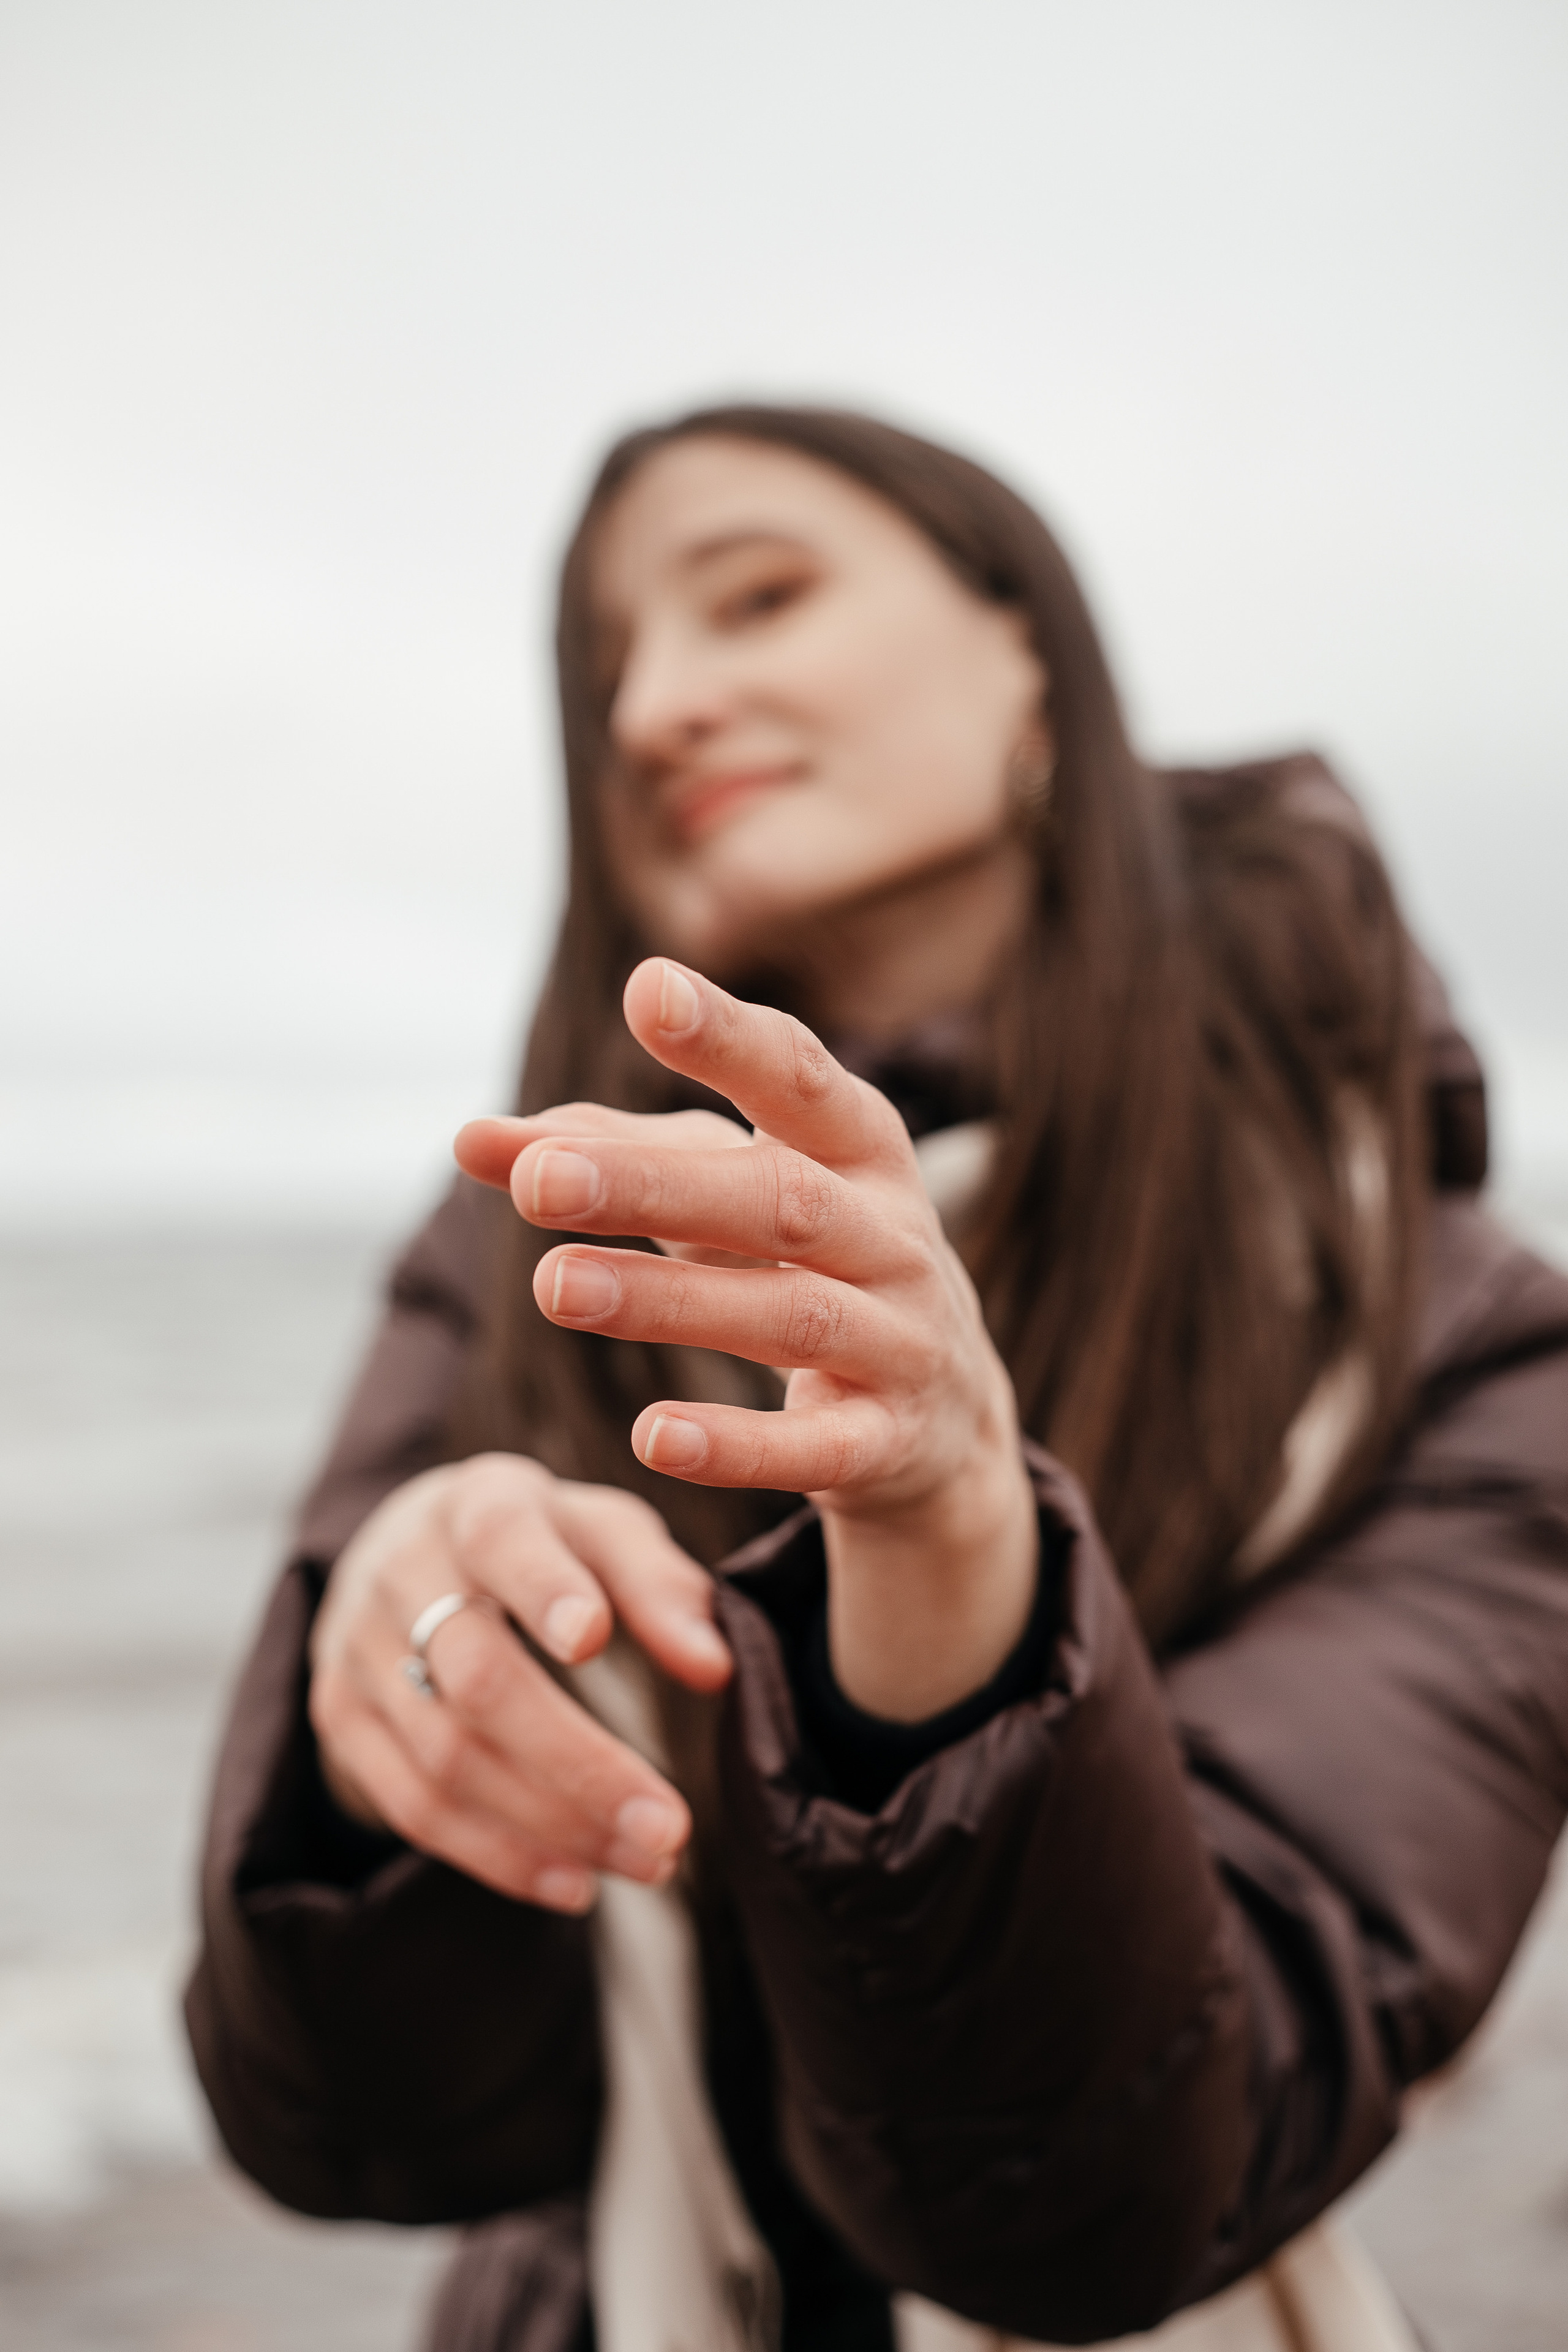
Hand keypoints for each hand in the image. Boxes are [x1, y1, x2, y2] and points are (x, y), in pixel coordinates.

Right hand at [308, 1451, 730, 1910]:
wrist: (413, 1551)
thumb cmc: (543, 1544)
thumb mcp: (604, 1532)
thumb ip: (661, 1587)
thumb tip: (716, 1670)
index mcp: (477, 1505)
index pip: (501, 1541)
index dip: (543, 1589)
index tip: (593, 1638)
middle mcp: (400, 1572)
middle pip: (478, 1677)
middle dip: (579, 1762)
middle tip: (670, 1827)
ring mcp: (357, 1651)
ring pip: (447, 1758)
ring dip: (554, 1824)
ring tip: (647, 1861)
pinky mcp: (340, 1719)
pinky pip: (413, 1808)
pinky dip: (500, 1856)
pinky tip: (576, 1881)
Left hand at [456, 958, 1037, 1719]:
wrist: (943, 1423)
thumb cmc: (809, 1269)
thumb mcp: (729, 1201)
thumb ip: (610, 1160)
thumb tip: (469, 1139)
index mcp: (860, 1150)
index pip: (798, 1078)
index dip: (730, 1037)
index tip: (648, 988)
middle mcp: (894, 1236)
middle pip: (779, 1201)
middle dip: (656, 1187)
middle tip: (539, 1180)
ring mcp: (902, 1342)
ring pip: (789, 1316)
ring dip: (669, 1303)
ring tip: (553, 1287)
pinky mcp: (888, 1444)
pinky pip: (816, 1449)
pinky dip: (738, 1445)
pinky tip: (651, 1436)